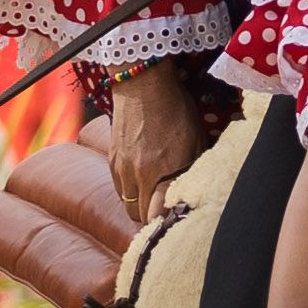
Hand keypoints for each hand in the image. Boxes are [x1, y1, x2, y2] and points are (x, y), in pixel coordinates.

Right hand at [107, 65, 208, 220]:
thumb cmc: (174, 108)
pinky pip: (119, 188)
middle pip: (140, 216)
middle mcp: (139, 175)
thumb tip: (195, 189)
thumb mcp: (195, 139)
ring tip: (154, 198)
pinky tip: (141, 181)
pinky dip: (129, 190)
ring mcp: (122, 168)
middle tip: (165, 214)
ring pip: (128, 204)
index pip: (158, 217)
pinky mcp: (112, 159)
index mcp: (163, 172)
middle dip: (153, 218)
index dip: (166, 224)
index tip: (175, 224)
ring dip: (140, 205)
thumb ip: (193, 169)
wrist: (142, 83)